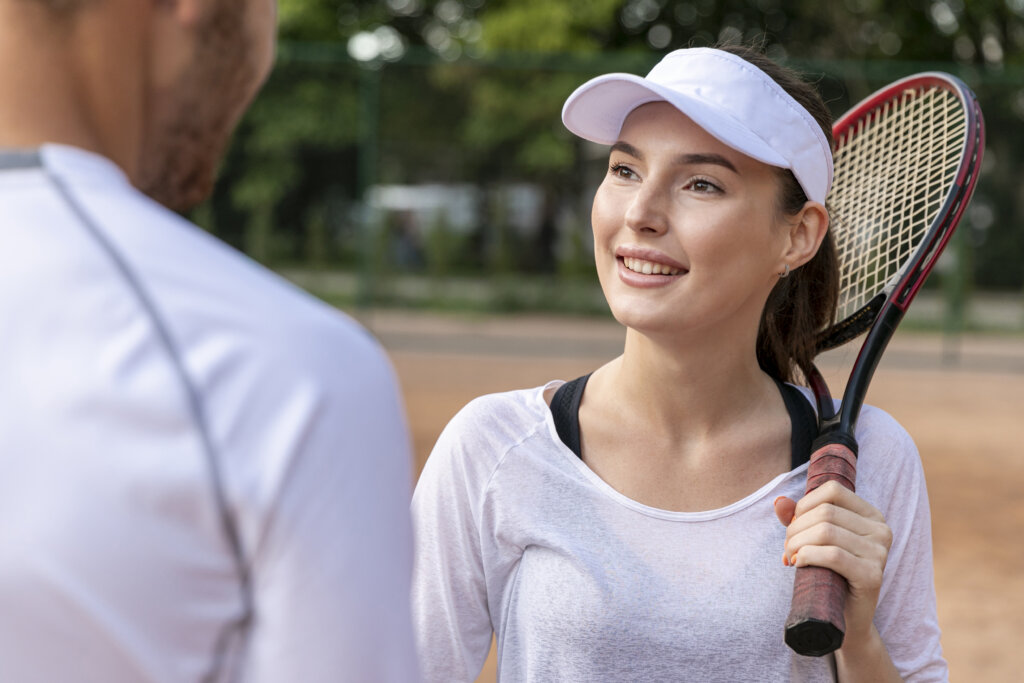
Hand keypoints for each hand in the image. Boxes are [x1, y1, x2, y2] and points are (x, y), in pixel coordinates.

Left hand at [774, 481, 892, 642]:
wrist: (843, 618)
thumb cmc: (827, 573)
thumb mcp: (812, 539)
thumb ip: (797, 517)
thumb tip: (779, 502)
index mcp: (871, 515)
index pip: (832, 490)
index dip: (804, 504)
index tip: (794, 525)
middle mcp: (881, 530)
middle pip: (825, 512)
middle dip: (795, 529)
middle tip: (787, 549)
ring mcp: (880, 553)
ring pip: (825, 531)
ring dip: (797, 544)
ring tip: (791, 557)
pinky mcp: (873, 576)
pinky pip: (832, 555)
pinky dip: (808, 556)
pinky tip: (799, 564)